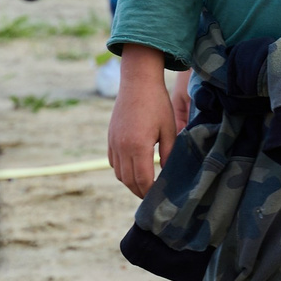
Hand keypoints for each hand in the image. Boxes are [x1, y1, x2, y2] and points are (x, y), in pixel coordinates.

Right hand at [107, 46, 185, 195]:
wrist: (137, 82)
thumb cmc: (157, 103)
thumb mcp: (169, 129)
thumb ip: (169, 153)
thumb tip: (168, 174)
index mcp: (138, 146)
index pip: (143, 180)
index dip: (151, 192)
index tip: (160, 198)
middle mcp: (122, 147)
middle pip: (129, 181)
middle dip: (140, 192)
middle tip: (153, 197)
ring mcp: (114, 143)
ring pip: (119, 174)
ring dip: (130, 183)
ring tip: (144, 186)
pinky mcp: (110, 138)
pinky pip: (113, 162)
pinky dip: (122, 171)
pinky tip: (133, 170)